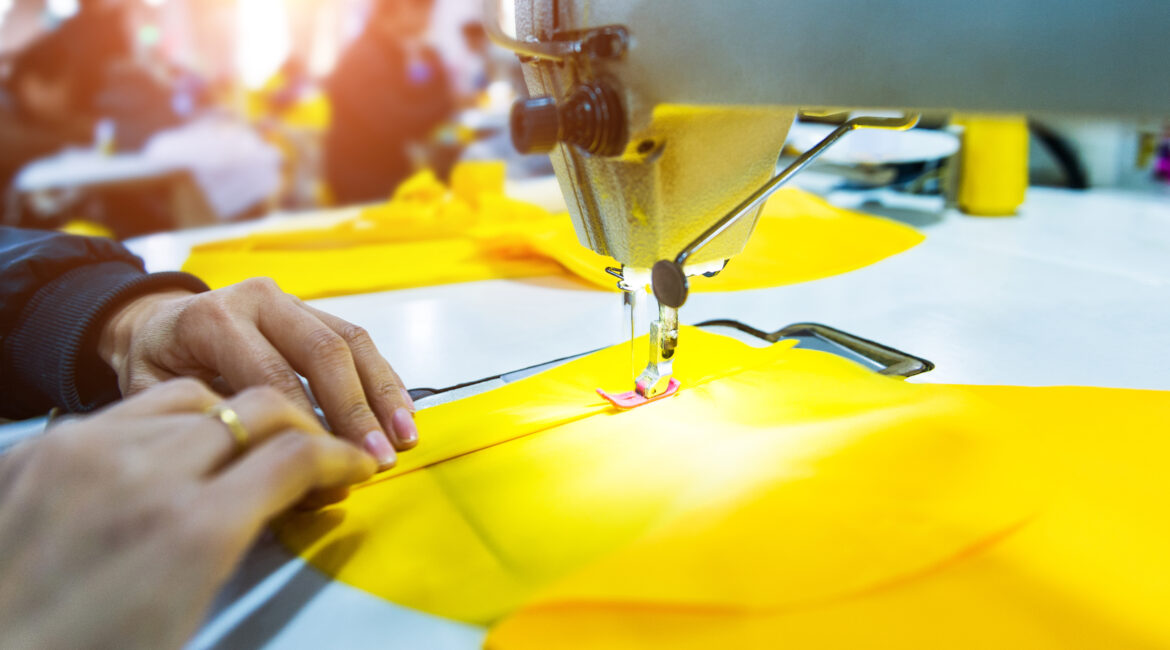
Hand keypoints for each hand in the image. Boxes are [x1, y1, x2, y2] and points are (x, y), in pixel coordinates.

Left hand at [0, 379, 374, 649]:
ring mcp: (82, 451)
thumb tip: (281, 495)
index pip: (294, 457)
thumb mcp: (188, 608)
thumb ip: (240, 535)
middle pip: (256, 409)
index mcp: (191, 531)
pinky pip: (127, 411)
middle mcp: (141, 473)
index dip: (337, 456)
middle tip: (312, 450)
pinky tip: (173, 449)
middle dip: (300, 426)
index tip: (352, 465)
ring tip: (243, 447)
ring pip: (195, 398)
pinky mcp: (39, 448)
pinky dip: (168, 423)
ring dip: (234, 419)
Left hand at [98, 278, 416, 468]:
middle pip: (322, 352)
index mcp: (212, 319)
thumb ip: (211, 425)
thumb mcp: (155, 397)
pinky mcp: (311, 309)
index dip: (306, 424)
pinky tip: (402, 412)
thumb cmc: (155, 367)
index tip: (328, 467)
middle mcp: (257, 299)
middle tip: (378, 457)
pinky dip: (383, 377)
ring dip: (382, 393)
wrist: (152, 323)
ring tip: (405, 437)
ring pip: (350, 341)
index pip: (272, 376)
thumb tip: (272, 467)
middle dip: (356, 410)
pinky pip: (357, 339)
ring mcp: (289, 300)